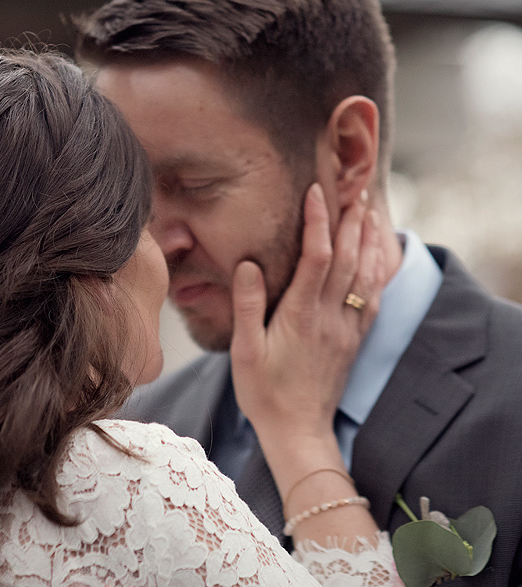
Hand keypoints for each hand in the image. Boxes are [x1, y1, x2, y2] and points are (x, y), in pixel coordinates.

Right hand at [229, 183, 383, 446]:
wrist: (297, 431)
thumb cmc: (263, 392)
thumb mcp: (244, 351)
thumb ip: (248, 305)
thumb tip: (248, 263)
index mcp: (300, 315)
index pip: (316, 256)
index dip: (318, 221)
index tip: (316, 192)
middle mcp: (329, 317)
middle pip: (348, 258)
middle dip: (351, 221)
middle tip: (354, 189)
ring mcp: (345, 329)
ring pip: (364, 275)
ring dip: (368, 240)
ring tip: (369, 212)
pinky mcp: (352, 341)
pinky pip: (371, 298)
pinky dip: (376, 271)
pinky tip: (376, 258)